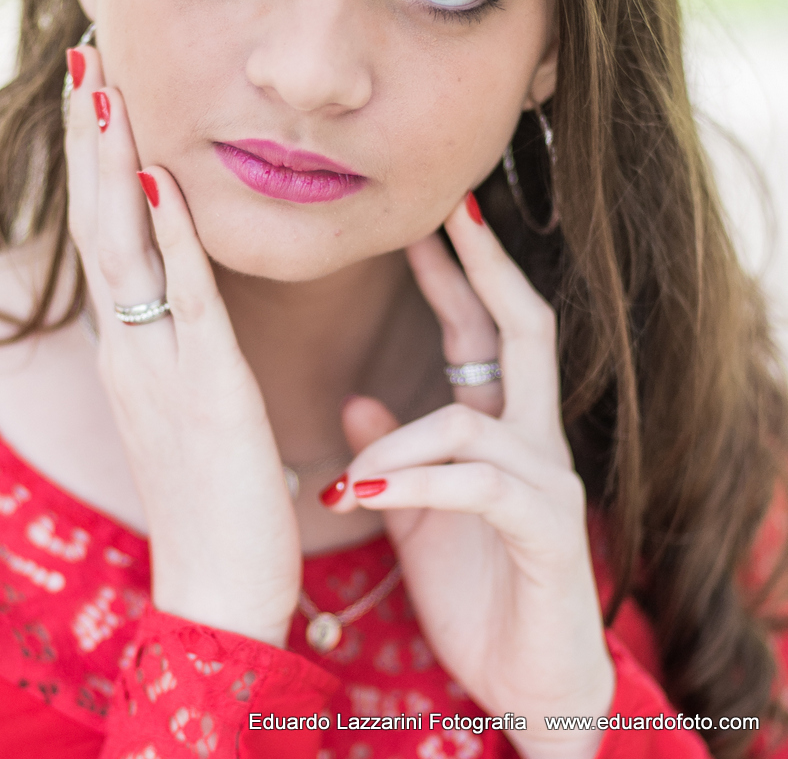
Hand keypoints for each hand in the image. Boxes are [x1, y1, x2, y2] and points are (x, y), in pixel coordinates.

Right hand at [64, 45, 300, 646]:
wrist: (218, 586)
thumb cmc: (217, 493)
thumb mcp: (188, 400)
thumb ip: (180, 339)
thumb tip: (182, 289)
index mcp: (130, 345)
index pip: (105, 232)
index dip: (97, 160)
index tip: (99, 90)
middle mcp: (128, 345)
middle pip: (96, 220)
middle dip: (91, 136)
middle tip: (86, 56)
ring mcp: (157, 364)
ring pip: (123, 244)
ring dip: (111, 161)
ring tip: (103, 87)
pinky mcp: (203, 388)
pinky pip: (181, 297)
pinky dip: (167, 234)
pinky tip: (157, 178)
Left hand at [328, 196, 613, 758]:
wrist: (531, 686)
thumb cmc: (479, 593)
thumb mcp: (420, 515)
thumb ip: (394, 457)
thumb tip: (356, 400)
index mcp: (502, 430)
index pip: (484, 330)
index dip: (456, 273)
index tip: (420, 220)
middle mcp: (535, 441)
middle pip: (522, 329)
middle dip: (485, 267)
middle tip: (446, 211)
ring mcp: (548, 482)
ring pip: (471, 420)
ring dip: (399, 443)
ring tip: (350, 480)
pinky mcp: (546, 530)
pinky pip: (477, 484)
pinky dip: (416, 482)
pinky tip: (365, 494)